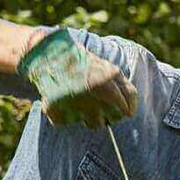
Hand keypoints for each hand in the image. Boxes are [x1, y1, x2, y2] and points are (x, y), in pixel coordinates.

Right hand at [17, 28, 136, 128]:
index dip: (125, 108)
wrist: (49, 55)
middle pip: (112, 120)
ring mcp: (76, 108)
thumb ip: (125, 89)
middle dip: (109, 112)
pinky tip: (65, 99)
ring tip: (81, 98)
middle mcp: (94, 99)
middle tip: (98, 99)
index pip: (127, 110)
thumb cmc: (84, 63)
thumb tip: (131, 113)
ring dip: (90, 114)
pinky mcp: (59, 114)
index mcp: (108, 86)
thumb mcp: (110, 70)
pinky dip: (69, 113)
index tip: (120, 106)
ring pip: (93, 124)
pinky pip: (70, 121)